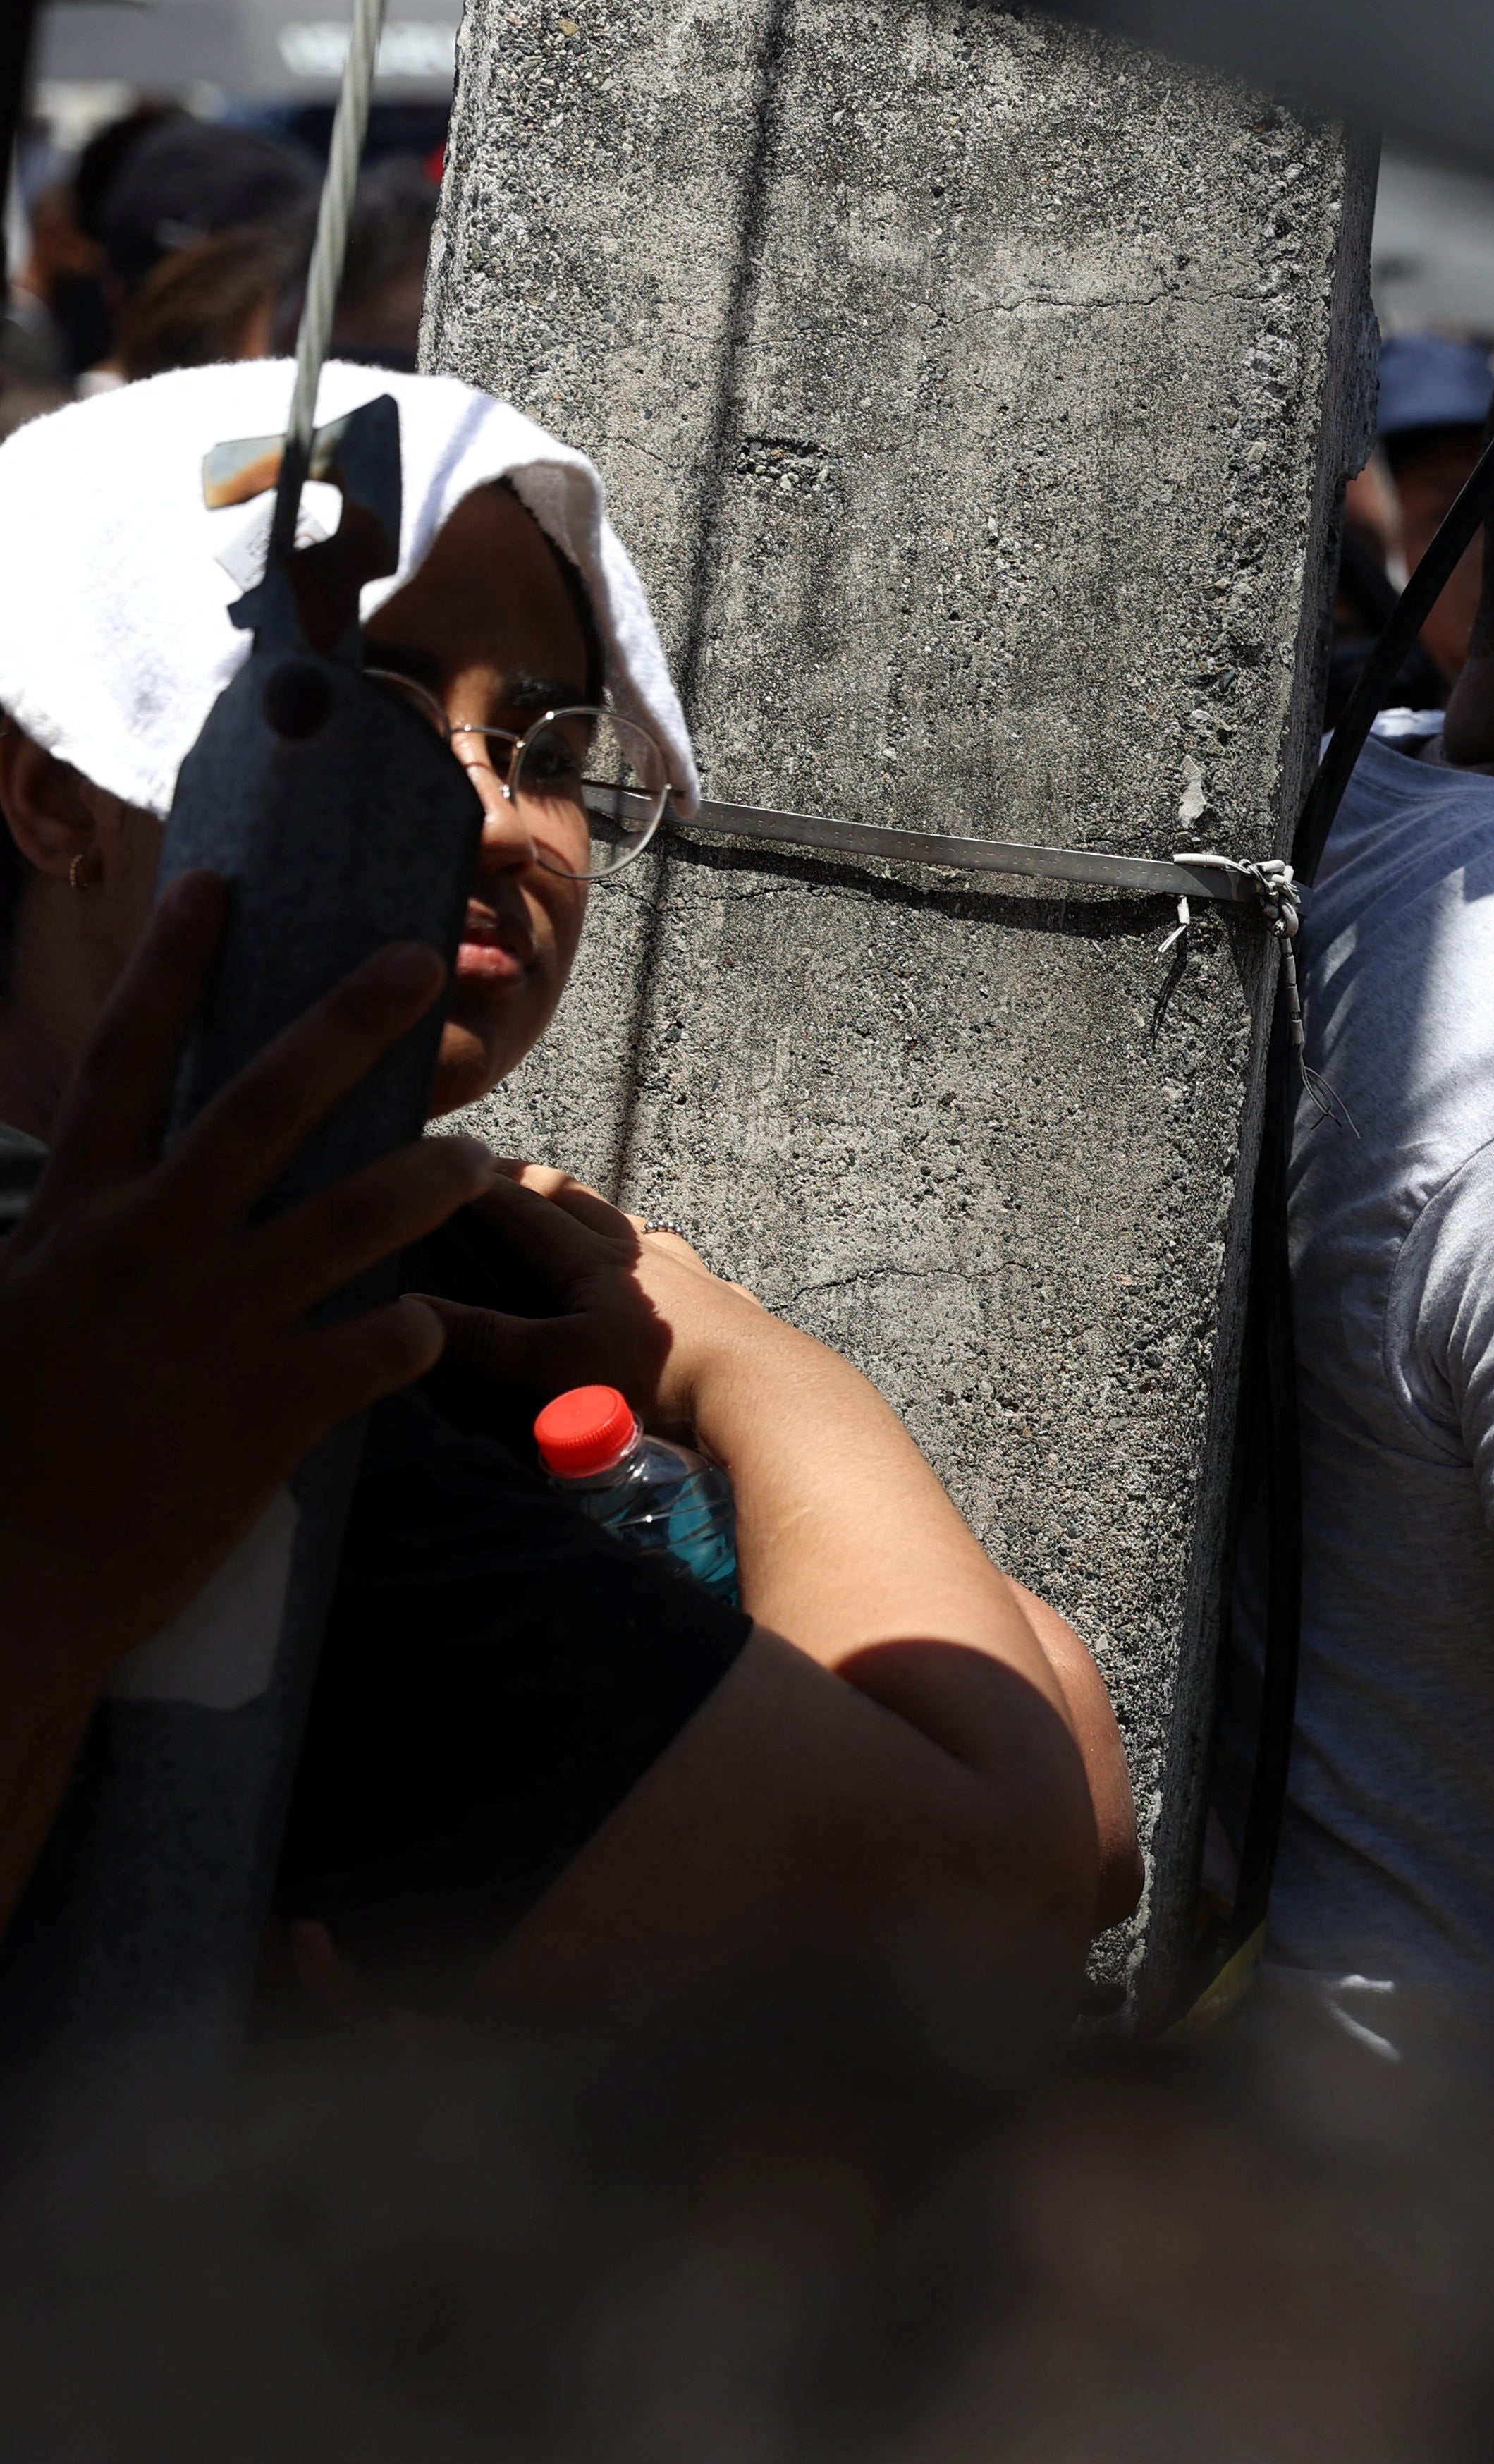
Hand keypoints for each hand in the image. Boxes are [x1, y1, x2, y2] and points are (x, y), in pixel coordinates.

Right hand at [0, 870, 494, 1669]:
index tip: (217, 888)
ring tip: (476, 1158)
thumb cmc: (6, 1442)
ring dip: (431, 1174)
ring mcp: (215, 1322)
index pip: (129, 1060)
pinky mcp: (271, 1406)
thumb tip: (96, 1173)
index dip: (173, 967)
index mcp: (78, 1214)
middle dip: (351, 1021)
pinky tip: (431, 1333)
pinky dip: (417, 1332)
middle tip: (420, 961)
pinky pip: (382, 1342)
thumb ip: (68, 1233)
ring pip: (359, 1212)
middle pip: (268, 1102)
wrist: (9, 1575)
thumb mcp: (13, 1306)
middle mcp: (149, 1246)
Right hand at [425, 1161, 790, 1439]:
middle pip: (584, 1203)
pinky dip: (665, 1264)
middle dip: (539, 1185)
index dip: (478, 1185)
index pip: (524, 1206)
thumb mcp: (553, 1365)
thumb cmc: (655, 1380)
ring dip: (605, 1220)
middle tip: (505, 1176)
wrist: (768, 1396)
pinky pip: (692, 1272)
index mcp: (596, 1260)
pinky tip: (674, 1279)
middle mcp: (647, 1254)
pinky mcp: (732, 1309)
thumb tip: (401, 1310)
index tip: (439, 1164)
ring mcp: (695, 1277)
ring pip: (642, 1231)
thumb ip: (480, 1339)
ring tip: (584, 1224)